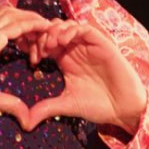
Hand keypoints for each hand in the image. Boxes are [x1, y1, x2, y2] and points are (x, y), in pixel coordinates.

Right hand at [0, 7, 51, 128]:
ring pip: (18, 15)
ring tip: (50, 30)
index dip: (29, 39)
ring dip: (35, 21)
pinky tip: (45, 27)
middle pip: (17, 18)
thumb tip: (27, 119)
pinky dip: (33, 24)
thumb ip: (11, 104)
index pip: (14, 32)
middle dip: (35, 25)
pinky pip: (18, 24)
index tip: (38, 57)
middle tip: (48, 42)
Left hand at [26, 20, 147, 132]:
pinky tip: (62, 41)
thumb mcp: (66, 105)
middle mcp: (75, 50)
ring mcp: (88, 45)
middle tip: (37, 50)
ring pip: (67, 25)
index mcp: (65, 61)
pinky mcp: (101, 43)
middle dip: (42, 36)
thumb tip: (25, 123)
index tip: (31, 60)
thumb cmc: (98, 106)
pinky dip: (71, 30)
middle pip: (53, 30)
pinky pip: (84, 28)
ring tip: (49, 45)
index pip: (45, 44)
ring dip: (55, 31)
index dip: (35, 47)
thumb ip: (46, 108)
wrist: (123, 108)